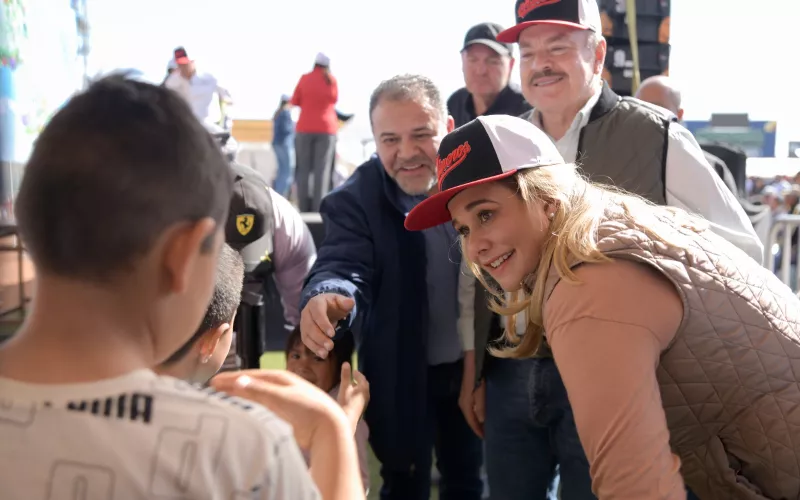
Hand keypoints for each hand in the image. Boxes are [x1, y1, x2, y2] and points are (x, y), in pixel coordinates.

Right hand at [210, 369, 347, 448]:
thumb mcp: (281, 397)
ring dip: (241, 396)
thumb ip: (259, 390)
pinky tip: (243, 411)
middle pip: (252, 384)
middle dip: (234, 385)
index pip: (250, 375)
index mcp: (280, 378)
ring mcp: (283, 400)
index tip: (214, 382)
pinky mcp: (286, 414)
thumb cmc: (308, 409)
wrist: (328, 428)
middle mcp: (281, 386)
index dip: (232, 378)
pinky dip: (250, 407)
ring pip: (256, 396)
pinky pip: (262, 408)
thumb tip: (236, 381)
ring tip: (223, 399)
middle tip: (213, 389)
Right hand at [300, 293, 354, 358]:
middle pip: (310, 326)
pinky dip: (314, 348)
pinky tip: (322, 355)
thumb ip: (345, 302)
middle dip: (320, 337)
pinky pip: (307, 341)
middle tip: (330, 346)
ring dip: (316, 345)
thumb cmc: (333, 304)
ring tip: (325, 354)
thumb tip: (351, 302)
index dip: (323, 324)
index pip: (317, 313)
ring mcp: (303, 323)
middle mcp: (306, 313)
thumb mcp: (340, 301)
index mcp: (315, 303)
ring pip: (307, 335)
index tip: (332, 334)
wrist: (324, 307)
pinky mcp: (304, 332)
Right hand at [336, 362, 369, 431]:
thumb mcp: (345, 387)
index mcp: (364, 388)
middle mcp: (366, 394)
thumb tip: (346, 363)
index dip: (357, 374)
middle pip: (364, 385)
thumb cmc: (346, 402)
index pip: (362, 378)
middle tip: (353, 377)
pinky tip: (350, 396)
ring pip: (362, 392)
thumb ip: (346, 375)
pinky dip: (357, 393)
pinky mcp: (361, 408)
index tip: (353, 371)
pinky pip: (360, 397)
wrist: (347, 419)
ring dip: (358, 387)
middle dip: (359, 380)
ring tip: (351, 386)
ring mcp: (364, 402)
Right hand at [458, 350, 484, 437]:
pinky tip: (485, 412)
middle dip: (478, 426)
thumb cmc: (478, 377)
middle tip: (488, 434)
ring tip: (488, 425)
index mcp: (465, 404)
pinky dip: (479, 411)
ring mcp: (466, 396)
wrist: (473, 361)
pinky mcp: (470, 391)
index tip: (486, 438)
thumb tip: (481, 421)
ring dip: (479, 419)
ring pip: (472, 412)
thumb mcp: (480, 393)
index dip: (478, 430)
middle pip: (471, 418)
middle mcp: (463, 402)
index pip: (471, 421)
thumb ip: (481, 408)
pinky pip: (474, 406)